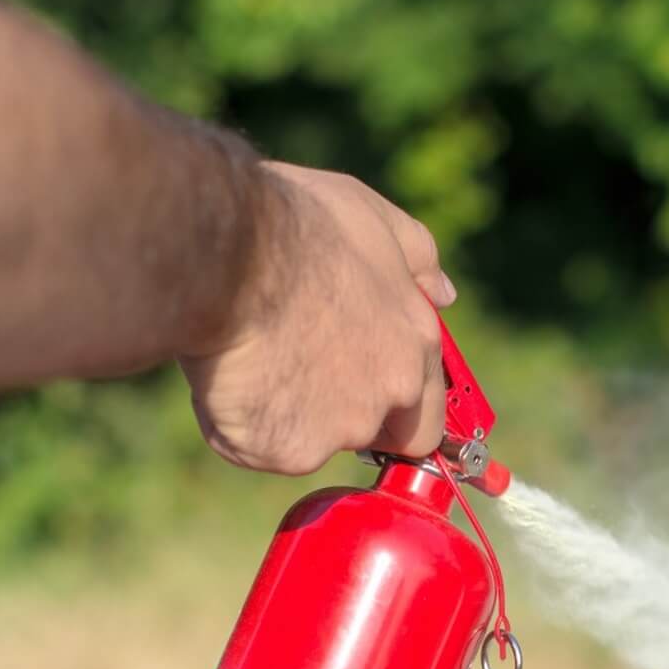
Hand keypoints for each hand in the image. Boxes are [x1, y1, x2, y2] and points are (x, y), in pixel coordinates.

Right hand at [179, 161, 456, 475]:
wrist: (229, 258)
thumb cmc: (296, 227)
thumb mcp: (372, 218)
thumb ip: (418, 259)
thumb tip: (443, 292)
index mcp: (416, 344)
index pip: (425, 413)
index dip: (393, 409)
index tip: (358, 393)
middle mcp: (389, 395)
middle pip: (370, 434)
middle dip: (339, 418)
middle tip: (294, 376)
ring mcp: (340, 428)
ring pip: (307, 440)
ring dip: (283, 414)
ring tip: (249, 356)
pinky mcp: (288, 449)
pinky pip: (257, 447)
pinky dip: (238, 423)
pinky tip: (225, 376)